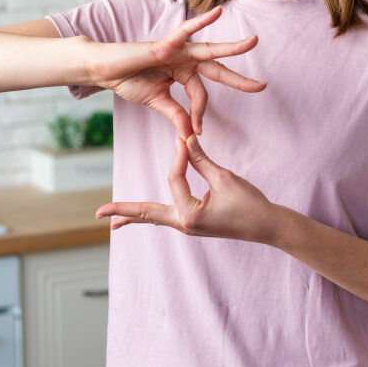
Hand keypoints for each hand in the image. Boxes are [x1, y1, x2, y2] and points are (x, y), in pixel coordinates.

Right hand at [88, 7, 264, 137]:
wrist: (104, 71)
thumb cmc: (128, 80)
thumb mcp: (158, 101)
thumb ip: (177, 114)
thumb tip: (191, 134)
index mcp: (183, 74)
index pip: (201, 95)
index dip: (200, 114)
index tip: (197, 132)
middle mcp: (184, 60)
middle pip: (217, 70)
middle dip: (239, 79)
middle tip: (262, 86)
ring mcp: (176, 50)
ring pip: (209, 50)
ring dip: (232, 47)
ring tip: (253, 42)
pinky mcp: (164, 43)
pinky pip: (186, 30)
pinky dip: (201, 20)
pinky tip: (218, 11)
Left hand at [95, 135, 277, 243]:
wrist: (269, 226)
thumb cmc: (250, 203)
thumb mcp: (225, 178)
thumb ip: (200, 160)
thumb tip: (182, 140)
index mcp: (191, 215)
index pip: (175, 178)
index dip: (180, 156)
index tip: (184, 139)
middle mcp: (185, 225)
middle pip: (147, 214)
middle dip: (123, 212)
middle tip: (98, 213)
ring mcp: (188, 227)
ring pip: (155, 218)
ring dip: (134, 216)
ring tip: (112, 220)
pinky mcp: (194, 224)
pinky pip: (167, 217)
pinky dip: (152, 214)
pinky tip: (142, 216)